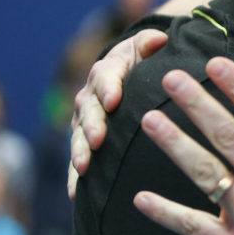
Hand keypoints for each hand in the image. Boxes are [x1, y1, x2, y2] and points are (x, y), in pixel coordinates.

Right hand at [68, 29, 167, 198]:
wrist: (127, 73)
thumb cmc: (142, 60)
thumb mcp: (146, 47)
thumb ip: (150, 44)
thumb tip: (159, 40)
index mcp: (107, 71)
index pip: (106, 77)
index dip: (109, 88)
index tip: (114, 100)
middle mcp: (90, 95)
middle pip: (88, 110)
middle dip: (92, 125)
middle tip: (98, 140)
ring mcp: (84, 120)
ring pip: (79, 136)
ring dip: (80, 152)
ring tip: (84, 167)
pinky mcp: (85, 140)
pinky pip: (78, 158)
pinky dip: (75, 176)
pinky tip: (74, 195)